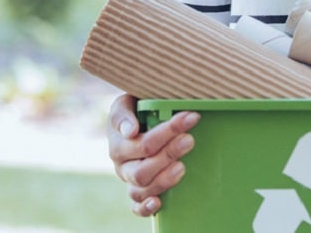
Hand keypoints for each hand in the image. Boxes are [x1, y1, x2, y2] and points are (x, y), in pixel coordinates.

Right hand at [107, 93, 200, 215]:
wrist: (136, 117)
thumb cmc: (135, 108)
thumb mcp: (127, 103)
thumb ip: (124, 114)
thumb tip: (129, 131)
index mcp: (119, 143)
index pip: (143, 143)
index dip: (168, 131)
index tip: (191, 117)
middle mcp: (123, 165)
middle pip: (143, 170)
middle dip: (169, 154)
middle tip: (189, 140)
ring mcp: (130, 181)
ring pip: (142, 188)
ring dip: (164, 179)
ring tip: (182, 166)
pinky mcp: (138, 193)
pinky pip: (137, 207)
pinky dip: (146, 207)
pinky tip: (158, 202)